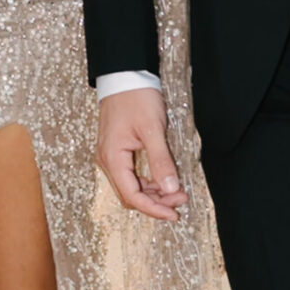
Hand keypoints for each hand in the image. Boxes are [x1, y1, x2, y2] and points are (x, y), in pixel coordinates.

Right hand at [96, 88, 187, 221]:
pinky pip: (131, 176)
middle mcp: (107, 161)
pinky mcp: (117, 151)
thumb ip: (161, 161)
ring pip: (131, 187)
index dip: (154, 209)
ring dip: (153, 193)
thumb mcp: (153, 130)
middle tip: (181, 199)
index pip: (132, 196)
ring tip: (177, 190)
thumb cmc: (136, 98)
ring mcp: (111, 157)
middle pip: (131, 195)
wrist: (124, 76)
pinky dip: (147, 182)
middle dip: (156, 202)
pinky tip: (163, 179)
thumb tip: (170, 189)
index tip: (174, 214)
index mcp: (113, 158)